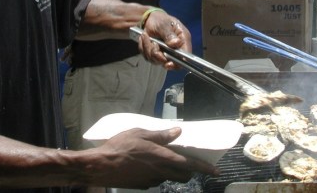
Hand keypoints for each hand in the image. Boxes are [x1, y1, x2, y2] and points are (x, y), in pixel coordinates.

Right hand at [90, 127, 218, 188]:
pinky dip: (159, 173)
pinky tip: (148, 164)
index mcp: (162, 157)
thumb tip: (178, 132)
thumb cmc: (120, 146)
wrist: (100, 166)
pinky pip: (157, 180)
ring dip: (174, 171)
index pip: (190, 164)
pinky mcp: (142, 186)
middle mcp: (160, 172)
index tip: (215, 170)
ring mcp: (151, 181)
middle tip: (188, 160)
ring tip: (164, 158)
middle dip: (190, 170)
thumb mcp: (140, 133)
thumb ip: (161, 134)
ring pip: (170, 178)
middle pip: (184, 175)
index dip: (204, 167)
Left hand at [138, 11, 191, 68]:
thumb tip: (176, 43)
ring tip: (146, 36)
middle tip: (153, 44)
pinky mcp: (155, 55)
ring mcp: (165, 54)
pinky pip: (148, 57)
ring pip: (156, 60)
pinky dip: (144, 48)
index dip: (178, 63)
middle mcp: (175, 49)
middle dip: (158, 55)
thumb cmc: (160, 20)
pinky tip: (145, 38)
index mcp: (182, 40)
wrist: (149, 20)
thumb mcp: (164, 24)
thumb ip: (169, 34)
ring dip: (148, 49)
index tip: (168, 63)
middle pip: (169, 62)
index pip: (185, 57)